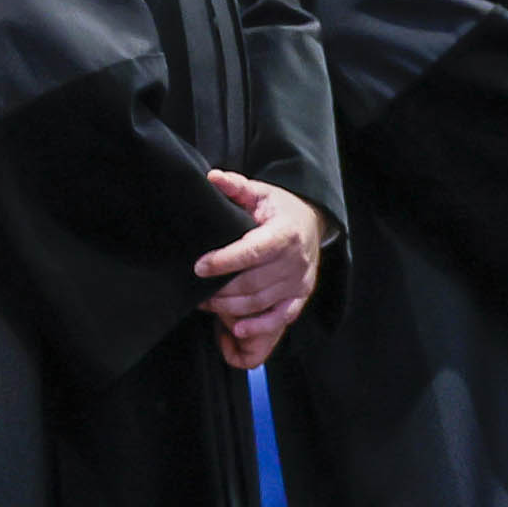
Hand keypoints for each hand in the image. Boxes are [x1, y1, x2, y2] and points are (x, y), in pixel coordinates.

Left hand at [192, 171, 322, 368]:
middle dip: (221, 290)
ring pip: (261, 302)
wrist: (311, 223)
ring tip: (206, 303)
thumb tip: (213, 177)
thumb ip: (236, 186)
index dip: (224, 261)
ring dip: (230, 307)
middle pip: (253, 283)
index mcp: (285, 233)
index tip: (198, 267)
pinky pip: (280, 317)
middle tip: (195, 290)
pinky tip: (237, 329)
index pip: (252, 251)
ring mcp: (299, 281)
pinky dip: (259, 326)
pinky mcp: (301, 296)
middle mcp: (295, 260)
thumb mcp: (260, 192)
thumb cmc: (278, 208)